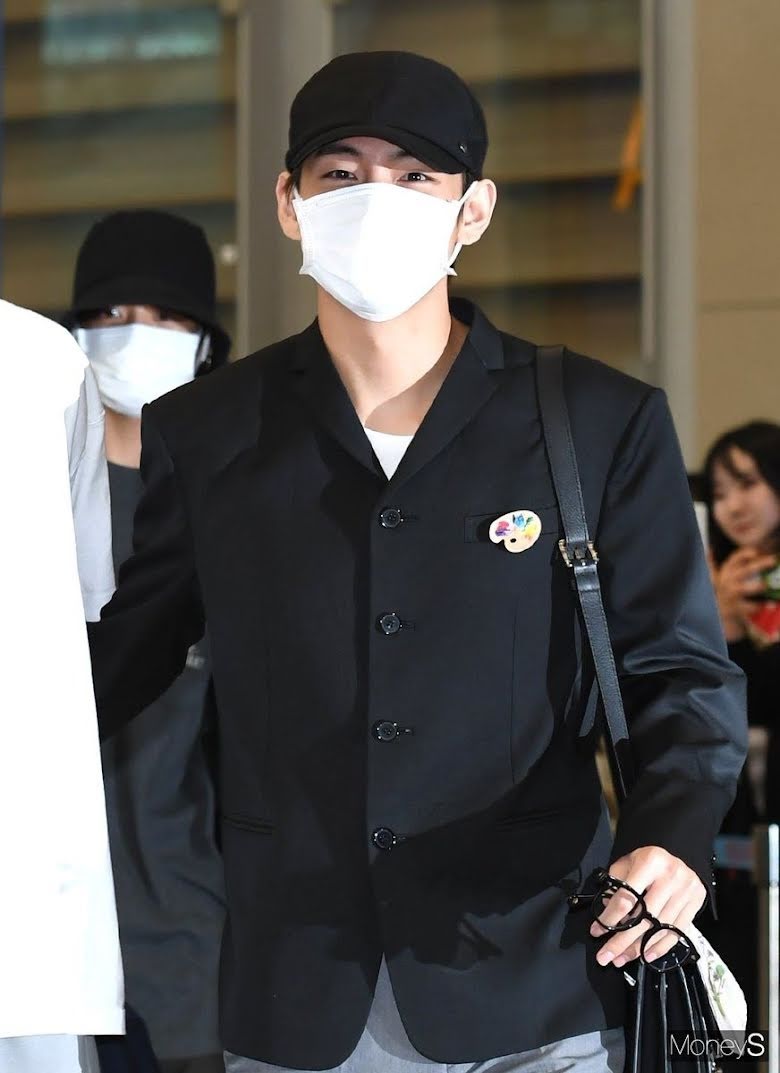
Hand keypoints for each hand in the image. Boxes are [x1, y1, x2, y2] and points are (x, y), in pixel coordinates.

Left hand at [590, 846, 705, 967]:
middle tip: (606, 956)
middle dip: (622, 941)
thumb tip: (606, 914)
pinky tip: (645, 955)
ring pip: (659, 929)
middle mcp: (671, 877)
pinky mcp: (696, 904)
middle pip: (644, 918)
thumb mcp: (628, 862)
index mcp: (651, 862)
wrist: (679, 854)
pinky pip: (676, 932)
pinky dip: (660, 947)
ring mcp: (686, 891)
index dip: (610, 918)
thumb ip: (615, 885)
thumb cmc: (648, 861)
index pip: (627, 898)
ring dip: (638, 949)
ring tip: (622, 959)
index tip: (597, 931)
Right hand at [710, 548, 775, 640]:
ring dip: (756, 586)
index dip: (746, 554)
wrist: (720, 614)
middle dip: (759, 564)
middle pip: (744, 570)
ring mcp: (731, 595)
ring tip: (765, 585)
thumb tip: (708, 549)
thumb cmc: (725, 591)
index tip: (757, 551)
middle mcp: (727, 582)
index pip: (735, 559)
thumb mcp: (716, 577)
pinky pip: (748, 607)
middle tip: (773, 560)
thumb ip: (712, 564)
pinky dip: (758, 606)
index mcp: (726, 572)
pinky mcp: (736, 609)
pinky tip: (768, 604)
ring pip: (743, 589)